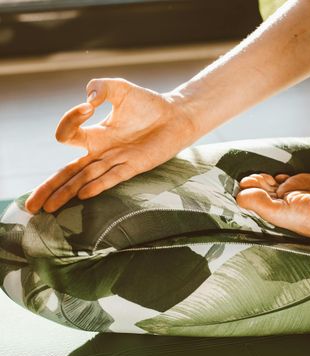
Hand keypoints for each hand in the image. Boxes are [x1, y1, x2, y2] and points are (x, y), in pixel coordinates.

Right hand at [25, 78, 194, 213]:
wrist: (175, 116)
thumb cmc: (148, 104)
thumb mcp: (120, 89)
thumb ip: (101, 87)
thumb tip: (88, 97)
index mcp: (96, 135)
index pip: (68, 136)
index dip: (70, 120)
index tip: (88, 107)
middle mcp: (102, 152)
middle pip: (68, 173)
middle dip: (49, 187)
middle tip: (30, 205)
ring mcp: (117, 161)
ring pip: (85, 180)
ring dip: (66, 193)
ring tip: (48, 209)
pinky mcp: (134, 166)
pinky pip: (113, 177)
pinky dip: (98, 185)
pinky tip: (83, 195)